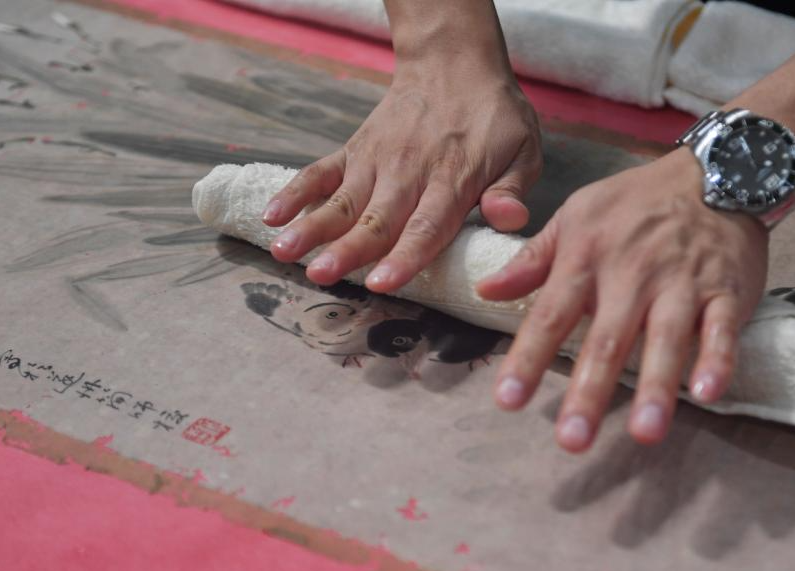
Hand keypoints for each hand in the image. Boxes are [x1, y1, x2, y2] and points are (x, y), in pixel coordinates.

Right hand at [263, 59, 541, 293]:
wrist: (455, 64)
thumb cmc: (494, 118)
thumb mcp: (523, 150)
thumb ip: (512, 190)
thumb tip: (507, 219)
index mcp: (453, 179)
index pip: (427, 226)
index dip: (405, 256)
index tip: (382, 282)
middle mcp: (409, 172)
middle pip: (376, 219)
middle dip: (348, 250)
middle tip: (321, 276)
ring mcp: (376, 161)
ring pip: (341, 200)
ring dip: (312, 227)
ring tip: (284, 252)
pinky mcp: (355, 151)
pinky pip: (320, 172)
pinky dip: (294, 192)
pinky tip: (271, 216)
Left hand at [477, 147, 769, 452]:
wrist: (719, 168)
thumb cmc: (637, 201)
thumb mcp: (576, 216)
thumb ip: (532, 259)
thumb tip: (485, 291)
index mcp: (587, 258)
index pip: (550, 315)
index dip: (528, 358)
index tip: (508, 401)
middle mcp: (631, 274)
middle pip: (606, 338)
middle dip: (589, 390)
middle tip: (572, 440)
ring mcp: (681, 283)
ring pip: (664, 338)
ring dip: (654, 386)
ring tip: (643, 432)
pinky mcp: (725, 290)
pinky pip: (720, 328)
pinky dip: (716, 358)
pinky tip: (706, 393)